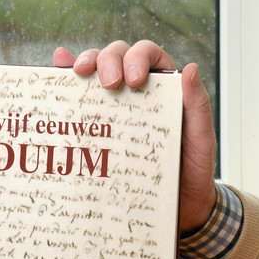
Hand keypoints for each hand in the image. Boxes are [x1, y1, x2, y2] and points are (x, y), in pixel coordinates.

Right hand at [54, 42, 217, 232]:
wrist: (180, 204)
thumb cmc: (193, 167)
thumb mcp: (201, 137)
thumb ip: (198, 104)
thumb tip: (189, 68)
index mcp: (164, 85)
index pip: (147, 54)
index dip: (136, 57)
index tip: (133, 80)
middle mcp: (137, 88)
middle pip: (116, 56)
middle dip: (107, 60)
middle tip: (108, 84)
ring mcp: (115, 104)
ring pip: (95, 69)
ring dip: (83, 63)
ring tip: (76, 73)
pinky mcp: (99, 124)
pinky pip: (79, 95)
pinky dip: (65, 76)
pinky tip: (57, 68)